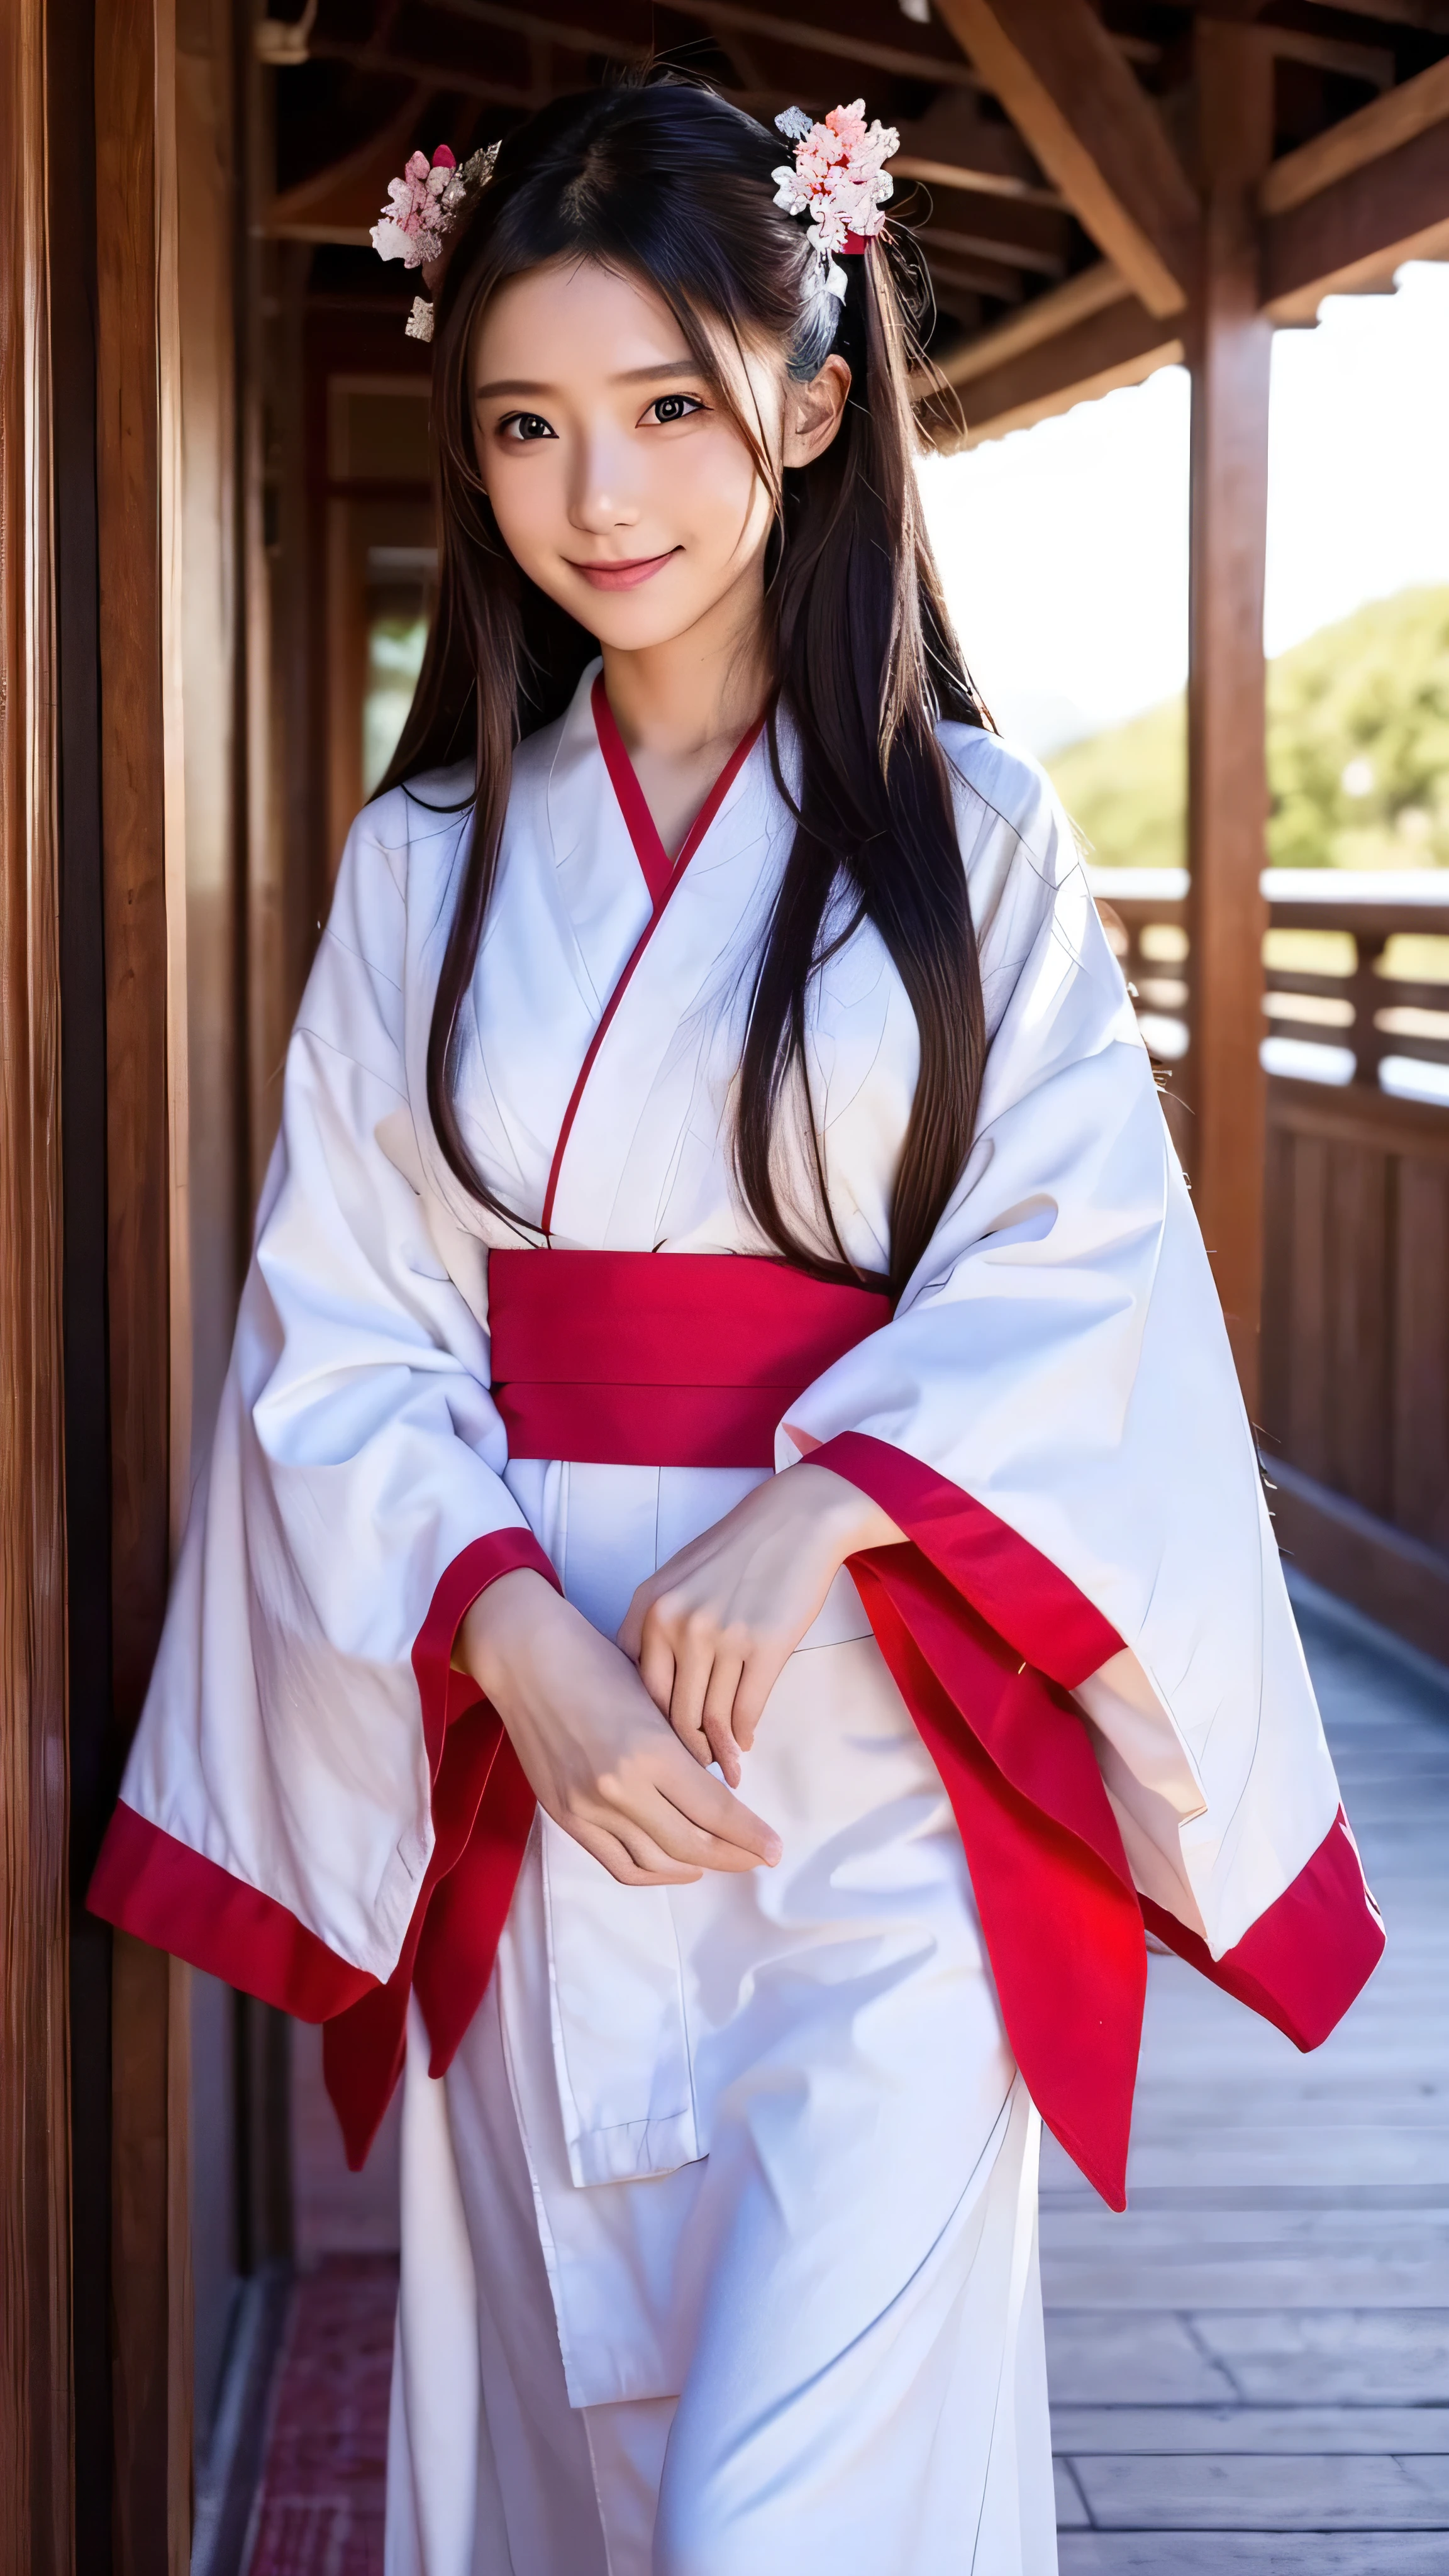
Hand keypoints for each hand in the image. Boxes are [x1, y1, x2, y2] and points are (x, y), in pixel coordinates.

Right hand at [457, 1568, 781, 1886]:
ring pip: (657, 1861)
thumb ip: (684, 1752)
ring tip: (721, 1859)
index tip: (774, 1849)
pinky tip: (676, 1864)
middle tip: (757, 1856)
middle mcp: (618, 1788)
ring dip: (696, 1867)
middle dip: (733, 1856)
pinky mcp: (565, 1817)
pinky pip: (618, 1863)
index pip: (715, 1812)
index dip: (750, 1836)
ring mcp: (588, 1808)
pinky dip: (653, 1871)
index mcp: (650, 1751)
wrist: (528, 1661)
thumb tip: (719, 1797)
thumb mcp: (655, 1702)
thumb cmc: (596, 1665)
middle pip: (691, 1845)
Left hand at [618, 1464, 902, 1785]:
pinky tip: (745, 1742)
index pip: (636, 1685)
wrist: (795, 1520)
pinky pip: (745, 1711)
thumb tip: (657, 1688)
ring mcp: (719, 1637)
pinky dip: (743, 1735)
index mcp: (648, 1607)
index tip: (661, 1741)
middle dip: (682, 1747)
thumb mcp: (679, 1578)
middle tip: (692, 1768)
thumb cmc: (737, 1549)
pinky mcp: (762, 1647)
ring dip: (715, 1750)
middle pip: (669, 1710)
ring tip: (722, 1766)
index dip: (649, 1722)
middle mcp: (676, 1624)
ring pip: (707, 1716)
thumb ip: (658, 1625)